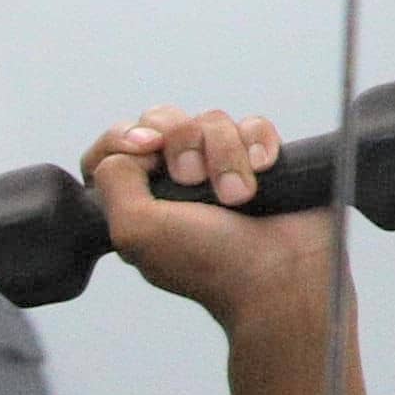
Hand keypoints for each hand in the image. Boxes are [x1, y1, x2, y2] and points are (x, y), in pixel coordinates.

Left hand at [87, 108, 333, 329]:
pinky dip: (258, 144)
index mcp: (136, 202)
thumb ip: (112, 182)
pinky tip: (262, 170)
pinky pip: (253, 126)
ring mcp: (218, 169)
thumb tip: (128, 148)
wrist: (282, 273)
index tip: (147, 147)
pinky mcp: (260, 161)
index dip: (125, 137)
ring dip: (225, 156)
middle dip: (182, 144)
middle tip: (193, 181)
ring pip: (211, 121)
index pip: (113, 148)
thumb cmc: (209, 262)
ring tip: (238, 197)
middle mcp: (174, 184)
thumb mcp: (136, 231)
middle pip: (163, 122)